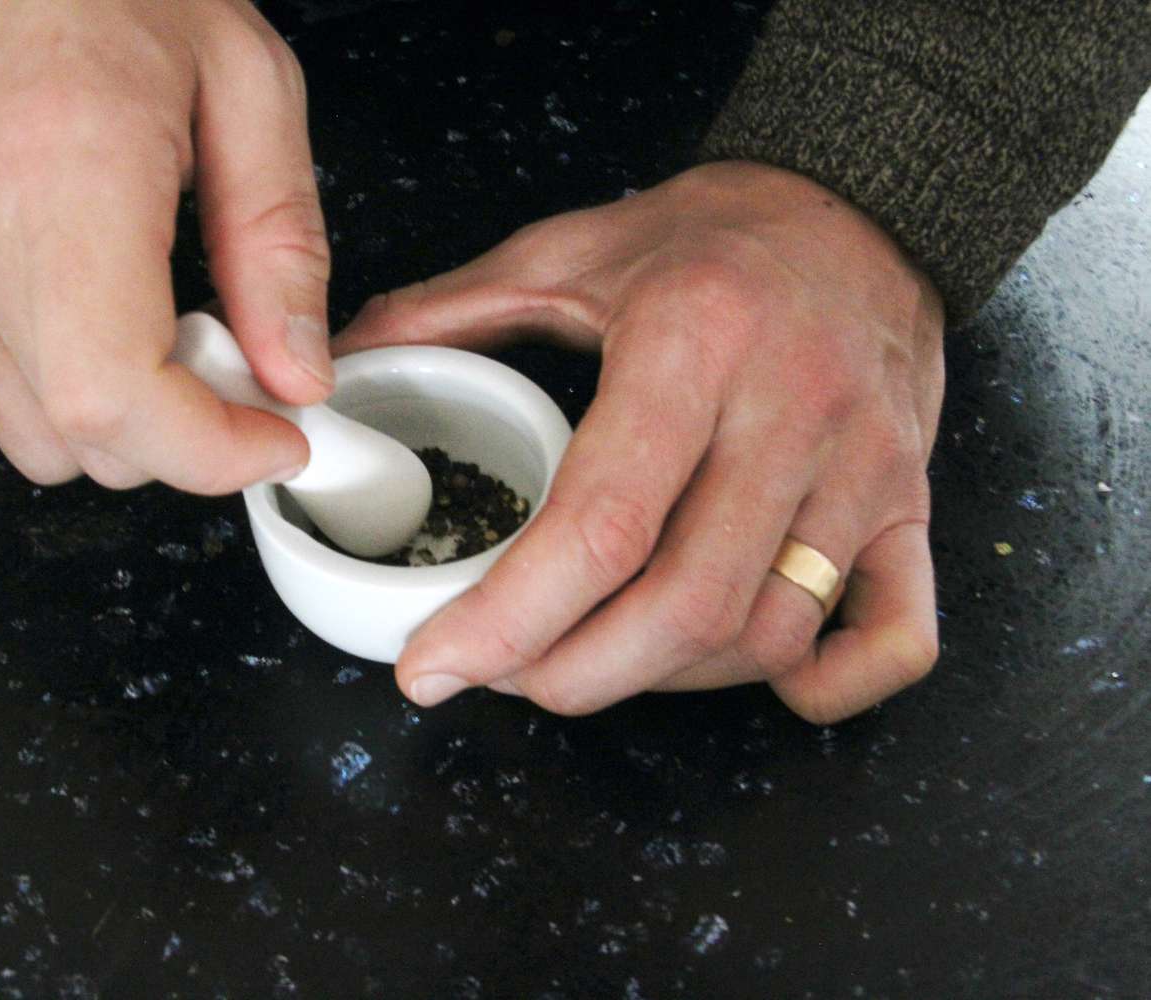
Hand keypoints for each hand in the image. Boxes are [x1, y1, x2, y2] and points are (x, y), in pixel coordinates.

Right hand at [0, 0, 332, 490]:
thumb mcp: (251, 88)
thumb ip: (279, 247)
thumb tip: (294, 374)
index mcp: (60, 174)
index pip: (111, 397)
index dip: (208, 452)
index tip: (275, 438)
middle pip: (77, 441)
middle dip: (180, 435)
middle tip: (234, 359)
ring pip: (31, 437)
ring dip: (118, 416)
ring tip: (160, 317)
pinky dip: (61, 373)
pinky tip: (96, 295)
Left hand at [334, 162, 944, 722]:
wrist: (862, 200)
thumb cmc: (711, 234)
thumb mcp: (569, 248)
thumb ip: (450, 311)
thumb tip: (347, 369)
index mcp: (694, 342)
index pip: (600, 525)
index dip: (508, 619)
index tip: (436, 667)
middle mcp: (793, 412)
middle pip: (686, 605)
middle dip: (574, 673)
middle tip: (506, 677)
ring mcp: (867, 468)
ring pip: (770, 631)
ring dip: (666, 677)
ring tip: (592, 658)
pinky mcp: (913, 501)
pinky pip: (898, 635)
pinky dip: (825, 686)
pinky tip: (751, 672)